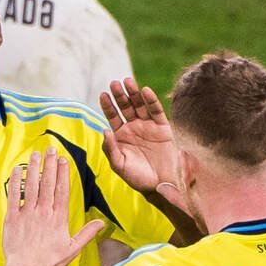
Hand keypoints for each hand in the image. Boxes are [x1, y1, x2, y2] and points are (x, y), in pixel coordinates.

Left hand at [3, 146, 103, 265]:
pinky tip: (17, 169)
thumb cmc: (48, 262)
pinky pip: (13, 195)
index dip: (63, 173)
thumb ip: (87, 234)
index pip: (62, 190)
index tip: (63, 160)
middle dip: (49, 165)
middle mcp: (43, 212)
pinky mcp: (12, 218)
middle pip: (48, 183)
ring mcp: (27, 214)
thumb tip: (102, 223)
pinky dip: (15, 181)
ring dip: (34, 168)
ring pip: (32, 186)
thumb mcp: (72, 249)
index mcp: (58, 218)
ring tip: (36, 154)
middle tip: (51, 149)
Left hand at [100, 77, 182, 206]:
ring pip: (139, 105)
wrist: (160, 184)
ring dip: (134, 93)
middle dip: (119, 95)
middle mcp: (134, 128)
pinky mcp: (162, 127)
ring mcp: (148, 126)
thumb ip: (110, 148)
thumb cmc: (137, 177)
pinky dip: (151, 100)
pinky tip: (145, 91)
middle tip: (114, 83)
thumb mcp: (119, 165)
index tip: (102, 94)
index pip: (112, 116)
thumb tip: (104, 130)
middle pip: (125, 107)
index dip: (107, 105)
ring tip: (127, 81)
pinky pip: (156, 111)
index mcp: (121, 136)